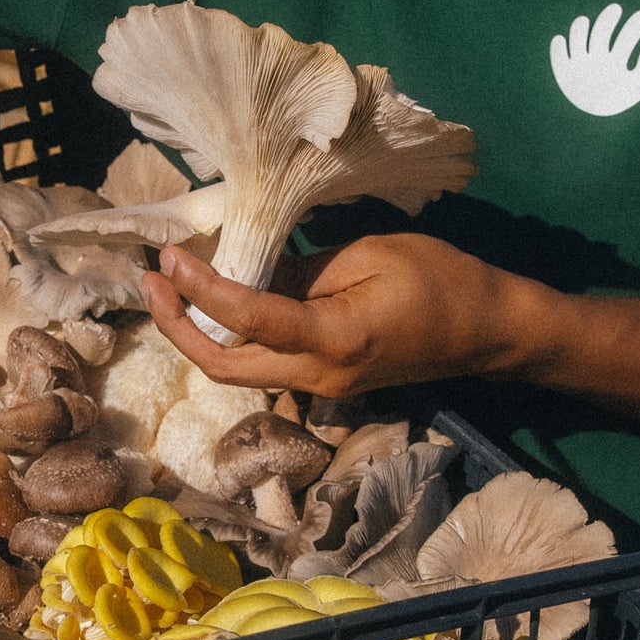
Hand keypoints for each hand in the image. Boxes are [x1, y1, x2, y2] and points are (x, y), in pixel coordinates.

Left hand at [143, 232, 513, 397]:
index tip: (168, 259)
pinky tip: (218, 295)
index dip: (200, 289)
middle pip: (225, 366)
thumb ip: (302, 268)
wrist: (488, 329)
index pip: (248, 319)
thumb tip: (246, 267)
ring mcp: (323, 384)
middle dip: (178, 326)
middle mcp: (319, 375)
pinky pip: (265, 360)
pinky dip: (232, 332)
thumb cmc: (440, 280)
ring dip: (198, 331)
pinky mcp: (327, 377)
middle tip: (151, 280)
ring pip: (240, 369)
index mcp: (333, 339)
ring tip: (170, 284)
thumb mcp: (368, 255)